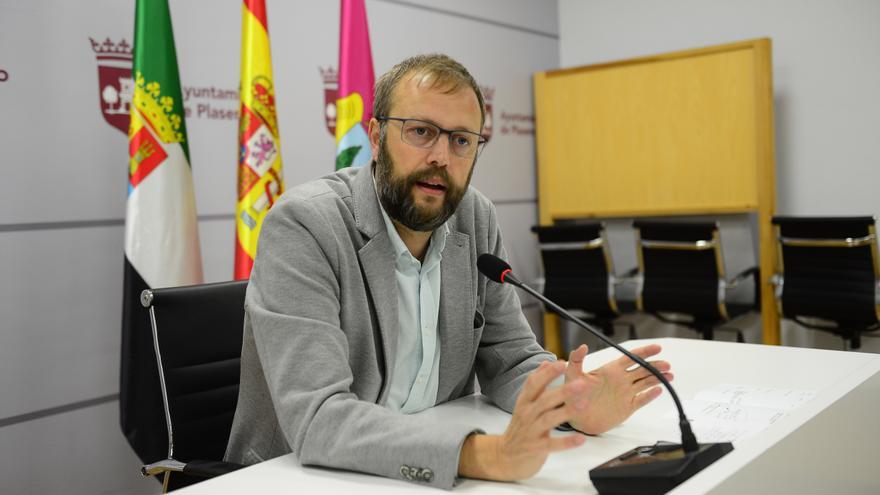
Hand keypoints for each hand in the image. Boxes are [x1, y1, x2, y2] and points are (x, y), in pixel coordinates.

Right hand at [458, 360, 587, 480]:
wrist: (504, 457)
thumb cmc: (520, 429)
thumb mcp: (524, 404)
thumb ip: (536, 385)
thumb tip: (546, 363)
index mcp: (524, 402)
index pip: (533, 384)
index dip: (547, 373)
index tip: (561, 363)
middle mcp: (526, 415)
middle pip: (544, 400)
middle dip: (563, 391)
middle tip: (581, 383)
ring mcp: (530, 432)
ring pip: (548, 419)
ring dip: (566, 412)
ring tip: (584, 405)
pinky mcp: (536, 449)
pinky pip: (552, 444)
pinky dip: (566, 442)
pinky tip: (581, 439)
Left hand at [565, 344, 672, 434]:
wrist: (575, 418)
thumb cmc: (572, 395)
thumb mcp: (572, 376)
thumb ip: (576, 360)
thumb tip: (582, 346)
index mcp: (611, 370)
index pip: (631, 358)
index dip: (644, 352)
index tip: (657, 348)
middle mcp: (620, 380)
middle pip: (642, 370)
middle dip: (655, 365)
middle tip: (667, 364)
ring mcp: (625, 393)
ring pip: (645, 383)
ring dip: (657, 378)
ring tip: (670, 375)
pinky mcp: (627, 407)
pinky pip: (642, 400)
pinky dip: (651, 395)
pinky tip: (659, 390)